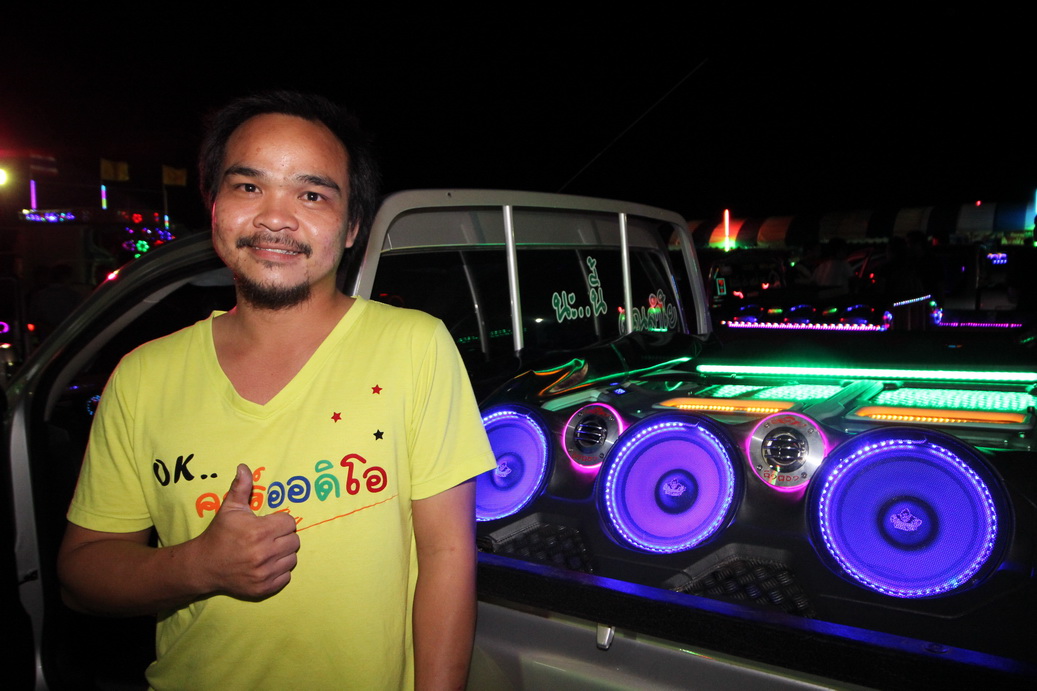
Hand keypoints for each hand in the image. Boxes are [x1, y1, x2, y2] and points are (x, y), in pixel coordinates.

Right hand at [195, 463, 299, 599]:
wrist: (204, 565)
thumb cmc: (219, 534)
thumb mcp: (229, 508)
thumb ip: (241, 487)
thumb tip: (244, 466)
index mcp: (259, 531)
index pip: (290, 522)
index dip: (280, 522)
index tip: (269, 524)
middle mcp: (264, 553)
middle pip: (294, 541)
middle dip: (283, 537)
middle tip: (268, 538)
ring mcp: (264, 573)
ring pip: (292, 559)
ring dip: (283, 554)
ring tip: (268, 551)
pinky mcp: (264, 588)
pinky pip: (286, 577)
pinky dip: (279, 571)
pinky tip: (266, 565)